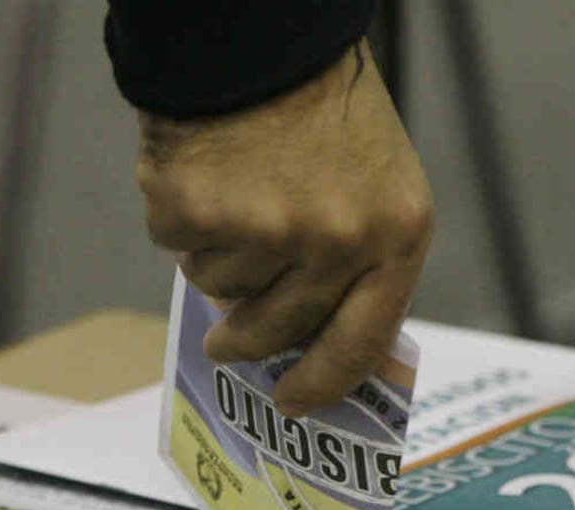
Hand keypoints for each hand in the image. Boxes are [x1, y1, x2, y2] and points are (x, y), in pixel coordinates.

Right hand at [136, 41, 432, 416]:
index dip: (323, 384)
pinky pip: (179, 250)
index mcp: (395, 237)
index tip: (293, 405)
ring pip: (222, 291)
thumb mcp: (381, 188)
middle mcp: (337, 242)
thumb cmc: (326, 115)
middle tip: (226, 343)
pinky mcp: (200, 215)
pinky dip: (183, 223)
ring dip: (220, 259)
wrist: (263, 39)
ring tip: (234, 200)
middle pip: (280, 330)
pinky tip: (206, 178)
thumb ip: (361, 264)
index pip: (362, 342)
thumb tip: (316, 345)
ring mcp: (267, 231)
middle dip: (248, 341)